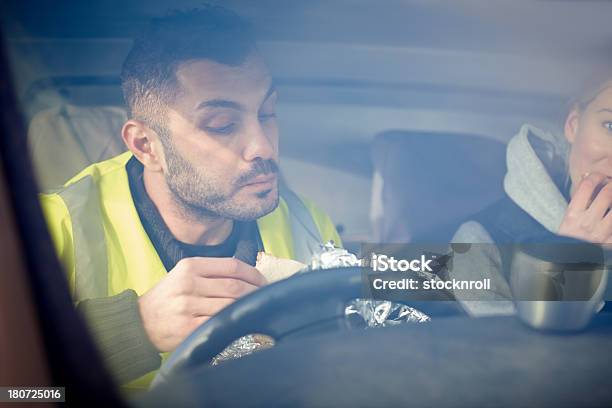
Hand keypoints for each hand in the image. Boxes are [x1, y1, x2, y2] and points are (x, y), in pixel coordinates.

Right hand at [138, 257, 266, 351]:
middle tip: (265, 297)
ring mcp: (188, 305)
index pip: (233, 266)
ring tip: (256, 309)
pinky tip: (241, 322)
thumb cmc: (168, 296)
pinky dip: (234, 321)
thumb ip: (211, 272)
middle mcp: (189, 283)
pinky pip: (220, 322)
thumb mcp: (183, 274)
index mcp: (190, 266)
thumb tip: (248, 276)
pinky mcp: (188, 327)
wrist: (140, 321)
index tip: (264, 281)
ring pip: (230, 305)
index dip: (254, 274)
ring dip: (247, 308)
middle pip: (235, 286)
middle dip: (255, 292)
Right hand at [558, 172, 611, 243]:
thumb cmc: (568, 239)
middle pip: (607, 193)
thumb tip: (588, 179)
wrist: (570, 262)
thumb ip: (579, 203)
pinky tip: (611, 213)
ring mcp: (602, 233)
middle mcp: (588, 223)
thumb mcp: (567, 221)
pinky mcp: (611, 242)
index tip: (600, 176)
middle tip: (611, 184)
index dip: (596, 176)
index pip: (587, 186)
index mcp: (573, 215)